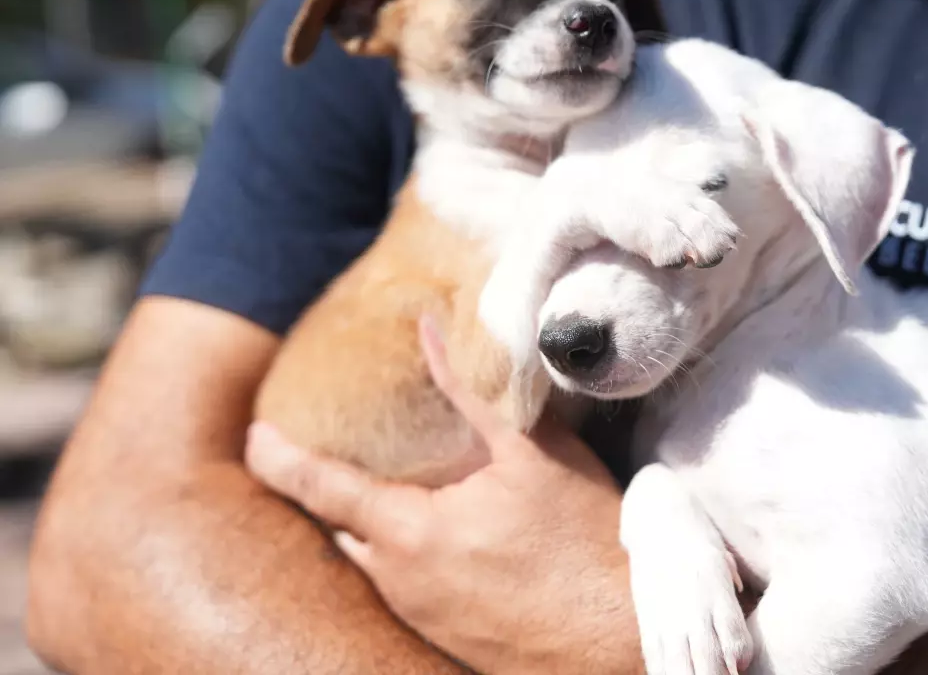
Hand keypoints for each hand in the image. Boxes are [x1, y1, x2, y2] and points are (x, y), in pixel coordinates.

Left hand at [245, 316, 644, 674]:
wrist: (625, 643)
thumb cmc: (585, 544)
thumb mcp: (533, 455)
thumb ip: (471, 392)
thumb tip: (429, 332)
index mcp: (410, 534)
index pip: (320, 488)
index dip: (279, 457)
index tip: (253, 434)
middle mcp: (400, 583)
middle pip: (342, 529)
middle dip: (333, 492)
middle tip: (341, 450)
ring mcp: (422, 619)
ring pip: (377, 563)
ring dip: (376, 525)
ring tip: (402, 486)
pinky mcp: (448, 641)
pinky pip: (407, 589)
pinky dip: (408, 554)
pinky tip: (451, 536)